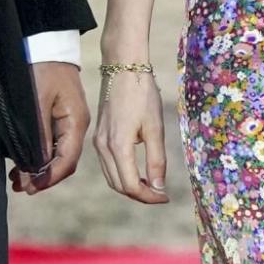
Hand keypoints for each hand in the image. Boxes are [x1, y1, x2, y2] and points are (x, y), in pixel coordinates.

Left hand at [11, 63, 90, 195]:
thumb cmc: (41, 69)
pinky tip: (24, 163)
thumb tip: (36, 167)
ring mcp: (69, 122)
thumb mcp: (36, 102)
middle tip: (20, 188)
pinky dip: (40, 156)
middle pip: (64, 162)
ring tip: (18, 180)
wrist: (47, 44)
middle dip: (43, 177)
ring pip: (58, 155)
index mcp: (76, 122)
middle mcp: (76, 126)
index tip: (30, 187)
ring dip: (39, 169)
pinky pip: (53, 144)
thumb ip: (38, 136)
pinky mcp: (60, 118)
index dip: (49, 177)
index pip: (67, 160)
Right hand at [94, 68, 167, 204]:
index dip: (149, 197)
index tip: (166, 196)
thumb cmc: (143, 94)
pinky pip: (108, 165)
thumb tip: (159, 187)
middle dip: (140, 195)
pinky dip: (122, 175)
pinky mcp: (99, 137)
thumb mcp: (155, 128)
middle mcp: (103, 148)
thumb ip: (156, 160)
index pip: (130, 185)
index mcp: (117, 146)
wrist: (123, 67)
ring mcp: (98, 142)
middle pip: (119, 186)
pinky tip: (138, 171)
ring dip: (130, 186)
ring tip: (152, 185)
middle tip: (161, 194)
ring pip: (111, 177)